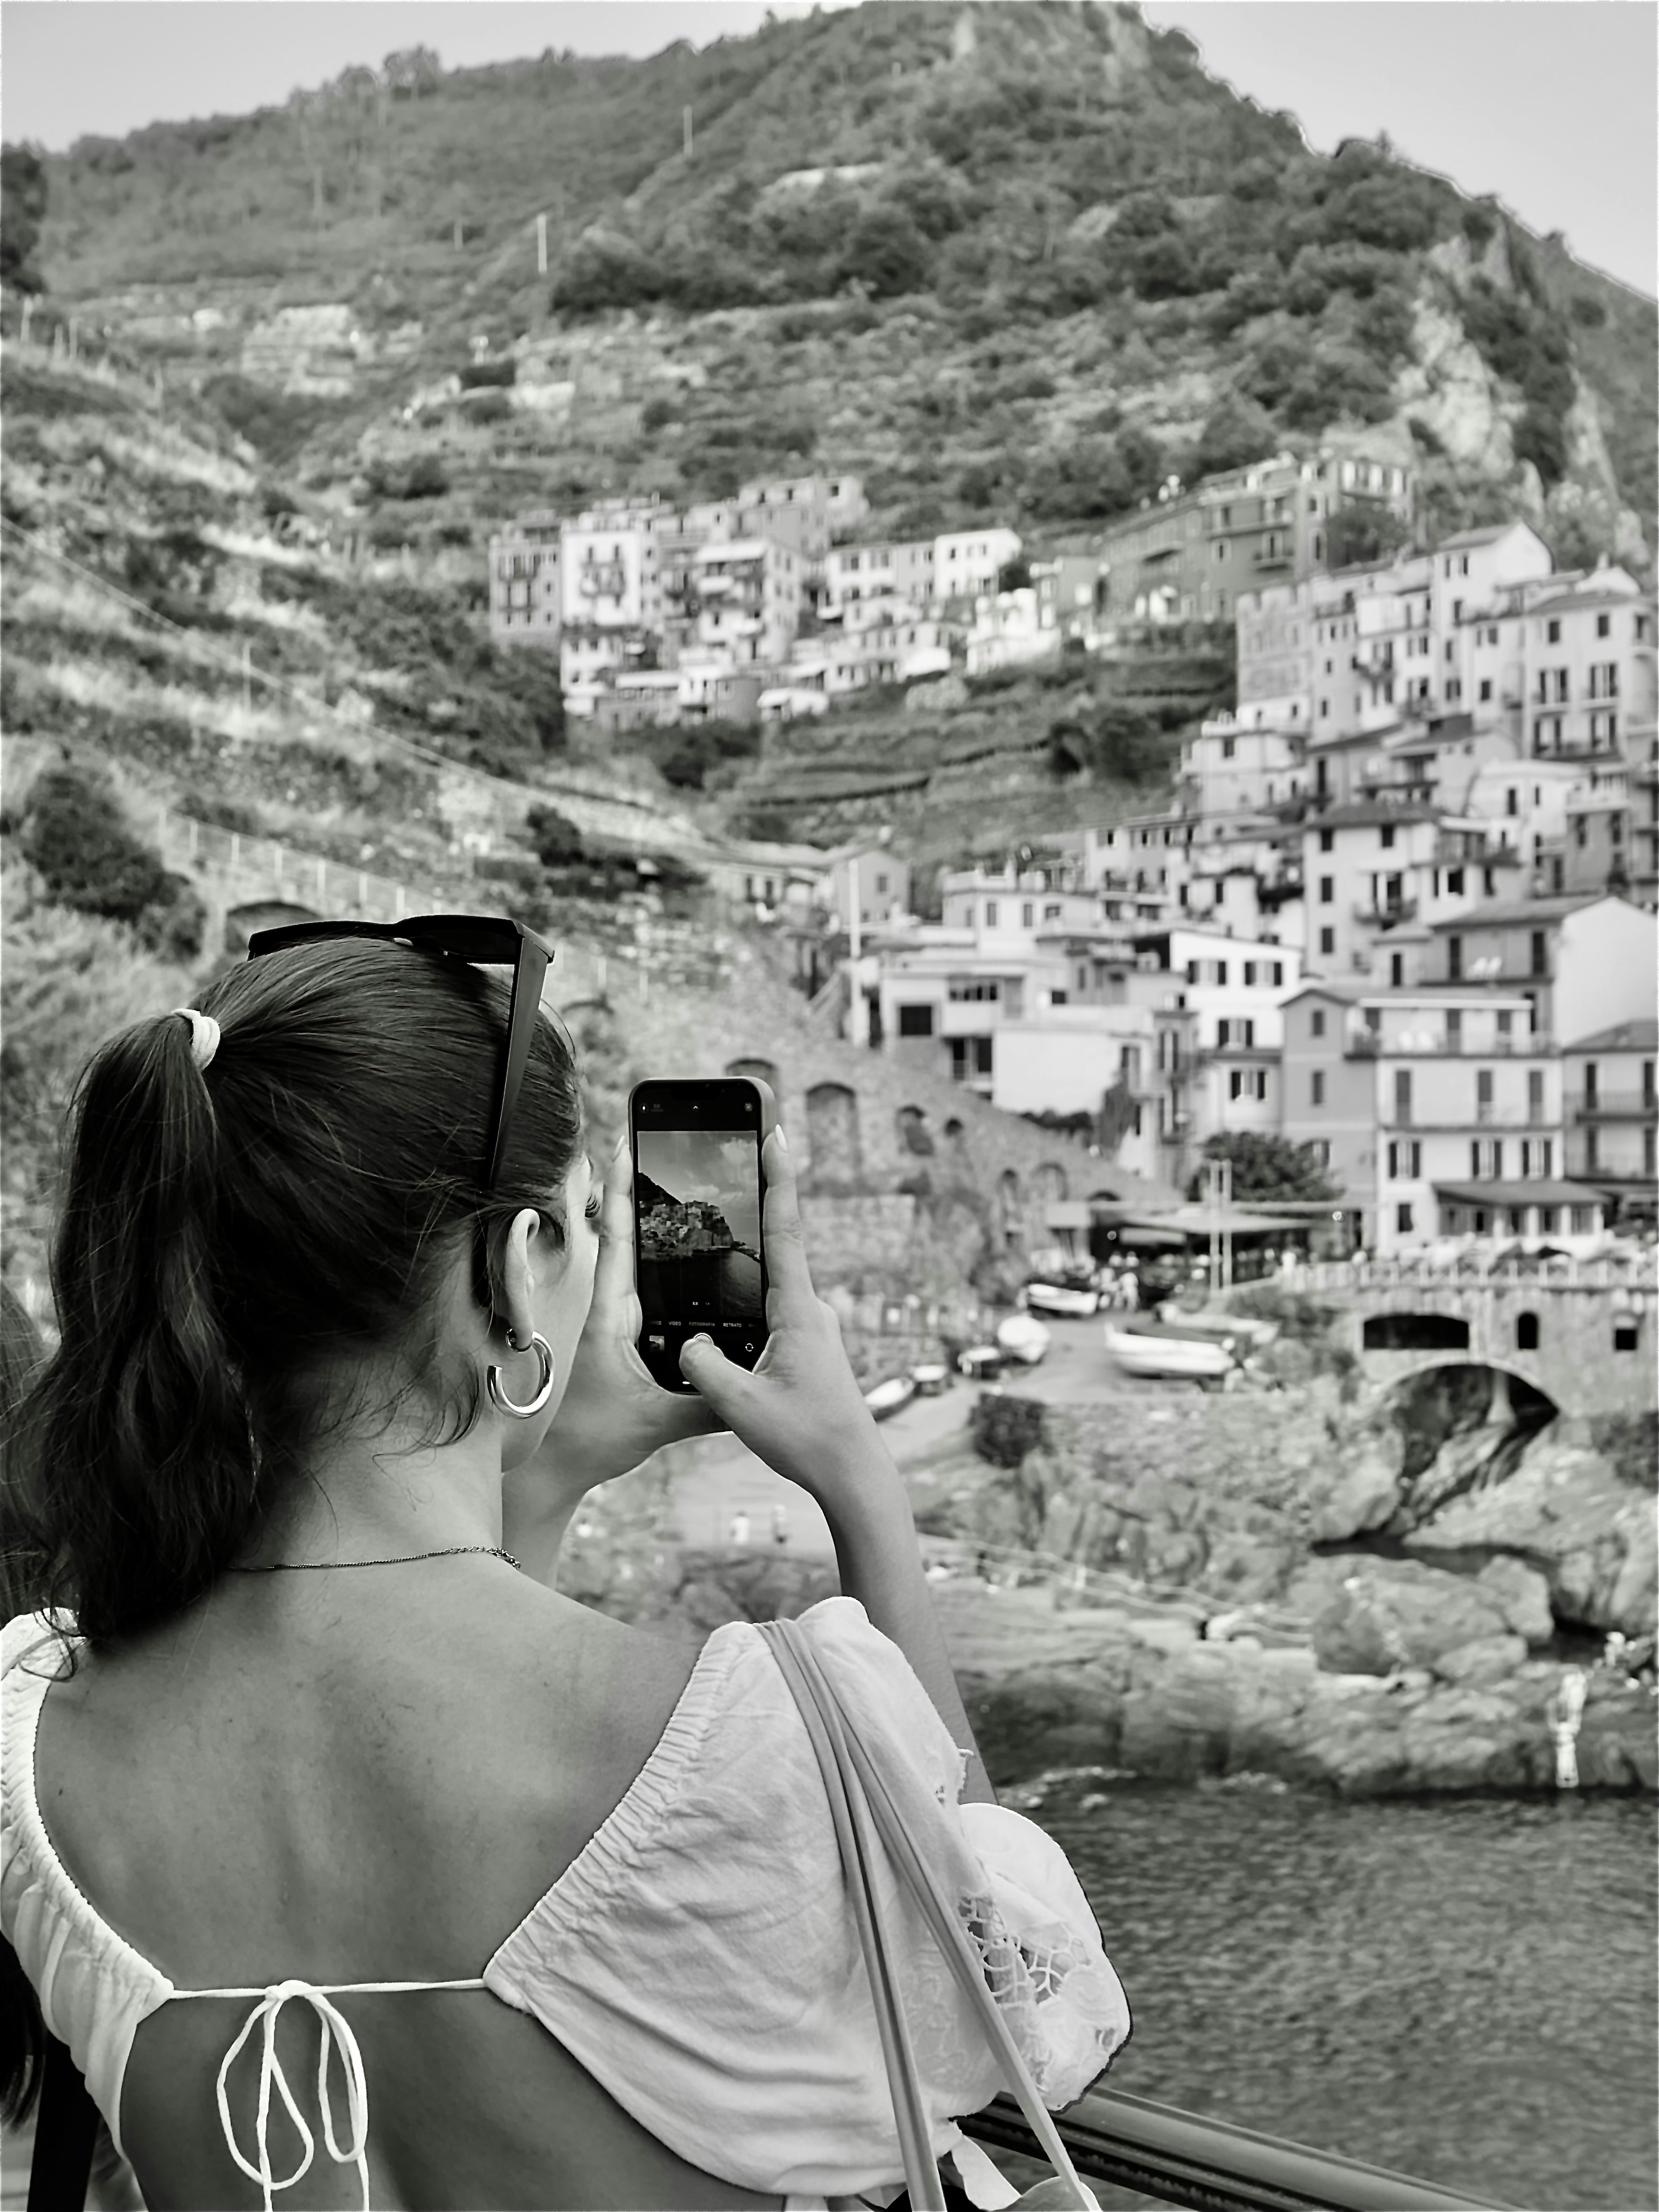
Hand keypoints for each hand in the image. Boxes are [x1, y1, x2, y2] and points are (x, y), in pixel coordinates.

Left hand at [540, 1135, 722, 1484]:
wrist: (553, 1468)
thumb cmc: (589, 1441)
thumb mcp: (655, 1423)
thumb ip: (706, 1408)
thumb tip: (753, 1397)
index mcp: (612, 1314)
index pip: (620, 1238)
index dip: (625, 1189)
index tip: (628, 1143)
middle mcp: (611, 1308)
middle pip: (628, 1236)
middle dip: (642, 1189)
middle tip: (658, 1143)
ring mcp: (614, 1321)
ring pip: (634, 1260)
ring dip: (650, 1222)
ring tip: (674, 1181)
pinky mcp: (620, 1338)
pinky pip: (642, 1289)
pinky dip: (656, 1263)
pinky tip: (679, 1253)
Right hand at [678, 1129, 897, 1516]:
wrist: (852, 1471)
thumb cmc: (806, 1437)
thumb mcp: (739, 1404)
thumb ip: (703, 1366)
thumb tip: (688, 1343)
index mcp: (798, 1310)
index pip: (785, 1229)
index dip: (776, 1178)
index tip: (774, 1131)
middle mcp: (811, 1311)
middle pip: (776, 1248)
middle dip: (755, 1209)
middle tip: (739, 1161)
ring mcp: (813, 1329)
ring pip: (770, 1287)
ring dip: (746, 1267)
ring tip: (716, 1241)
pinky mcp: (808, 1349)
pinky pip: (771, 1313)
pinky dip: (749, 1304)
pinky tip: (727, 1315)